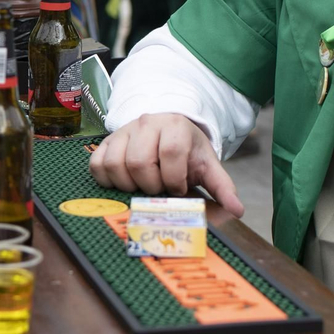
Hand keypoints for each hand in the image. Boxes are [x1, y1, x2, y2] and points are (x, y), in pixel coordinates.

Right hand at [88, 113, 242, 216]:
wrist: (168, 129)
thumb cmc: (187, 150)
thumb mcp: (207, 165)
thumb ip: (222, 187)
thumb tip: (237, 210)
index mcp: (175, 127)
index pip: (170, 154)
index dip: (174, 179)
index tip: (179, 188)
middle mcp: (147, 124)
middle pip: (139, 162)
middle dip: (150, 185)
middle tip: (159, 189)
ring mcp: (124, 132)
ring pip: (114, 164)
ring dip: (128, 185)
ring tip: (141, 186)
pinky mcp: (106, 141)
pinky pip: (97, 164)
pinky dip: (106, 180)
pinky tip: (123, 183)